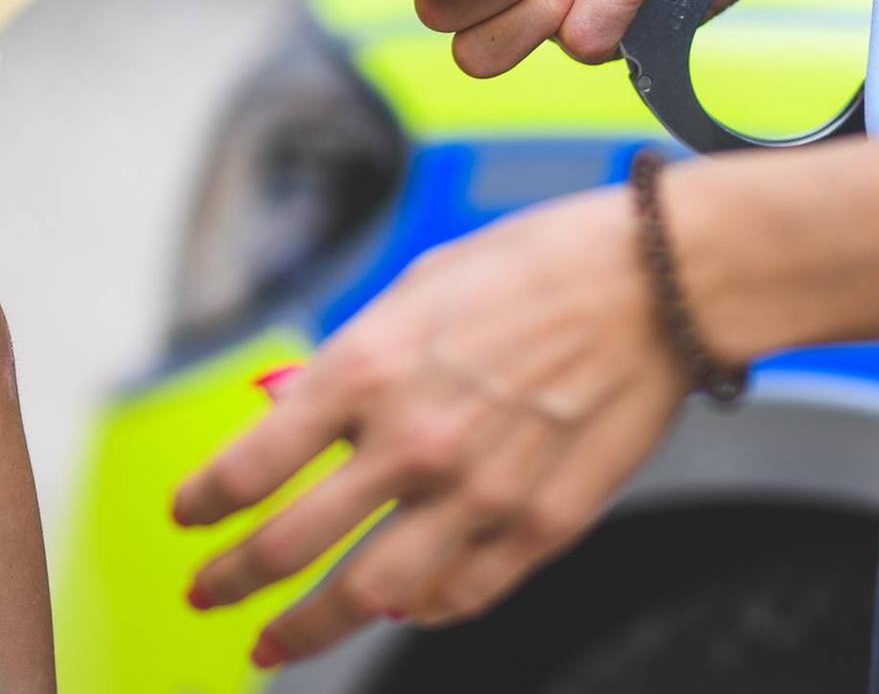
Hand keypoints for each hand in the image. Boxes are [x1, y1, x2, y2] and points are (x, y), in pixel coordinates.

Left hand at [174, 187, 690, 668]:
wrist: (662, 279)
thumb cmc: (548, 263)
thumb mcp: (423, 283)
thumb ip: (356, 355)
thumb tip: (296, 408)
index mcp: (370, 368)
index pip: (248, 466)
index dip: (200, 505)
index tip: (190, 518)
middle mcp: (413, 440)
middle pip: (285, 547)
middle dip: (229, 582)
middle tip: (209, 595)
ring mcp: (479, 492)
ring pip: (365, 596)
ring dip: (305, 629)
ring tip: (279, 643)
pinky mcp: (544, 522)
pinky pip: (462, 594)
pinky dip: (422, 611)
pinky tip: (407, 608)